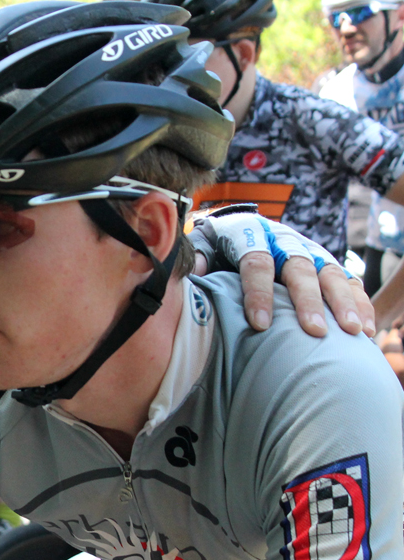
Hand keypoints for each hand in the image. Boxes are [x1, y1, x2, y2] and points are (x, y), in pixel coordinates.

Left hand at [192, 211, 373, 336]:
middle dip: (307, 300)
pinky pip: (349, 281)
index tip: (260, 324)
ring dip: (342, 302)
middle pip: (299, 267)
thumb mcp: (201, 247)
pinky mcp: (327, 263)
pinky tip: (365, 329)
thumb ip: (197, 258)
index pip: (256, 262)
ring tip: (350, 332)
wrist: (237, 228)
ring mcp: (309, 250)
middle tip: (313, 331)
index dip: (258, 292)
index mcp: (249, 233)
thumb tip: (193, 276)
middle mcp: (284, 239)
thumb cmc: (215, 247)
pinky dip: (360, 303)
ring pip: (330, 272)